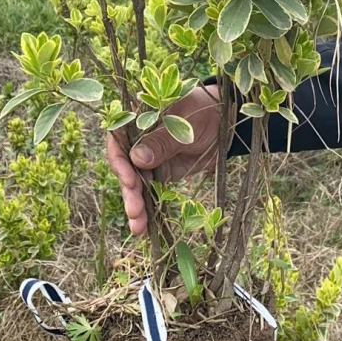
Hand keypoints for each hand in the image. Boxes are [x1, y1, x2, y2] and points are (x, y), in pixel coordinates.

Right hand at [106, 85, 222, 236]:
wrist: (223, 123)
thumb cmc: (202, 112)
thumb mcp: (184, 124)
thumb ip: (162, 141)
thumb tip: (137, 158)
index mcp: (137, 121)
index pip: (117, 141)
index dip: (120, 162)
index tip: (130, 181)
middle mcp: (136, 141)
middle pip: (124, 168)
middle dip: (129, 192)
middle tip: (135, 211)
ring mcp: (147, 159)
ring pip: (134, 185)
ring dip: (135, 206)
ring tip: (138, 227)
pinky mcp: (159, 174)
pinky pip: (148, 192)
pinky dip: (146, 209)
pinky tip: (143, 228)